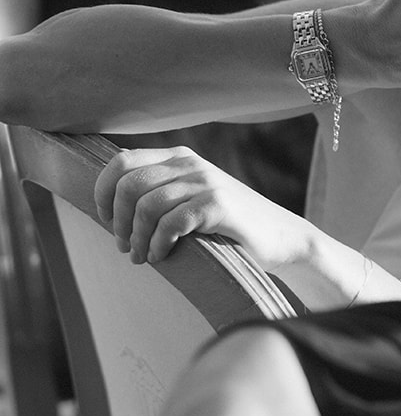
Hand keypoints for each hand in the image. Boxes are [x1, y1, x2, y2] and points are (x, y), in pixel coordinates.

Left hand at [95, 145, 311, 271]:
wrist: (281, 238)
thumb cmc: (230, 225)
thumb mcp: (192, 198)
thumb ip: (161, 191)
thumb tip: (112, 201)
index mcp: (179, 158)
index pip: (121, 161)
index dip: (103, 192)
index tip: (105, 220)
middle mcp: (190, 164)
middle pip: (128, 184)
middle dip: (117, 220)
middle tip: (123, 245)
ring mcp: (206, 182)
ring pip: (147, 205)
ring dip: (137, 237)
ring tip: (142, 257)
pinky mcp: (219, 205)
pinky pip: (172, 222)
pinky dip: (159, 243)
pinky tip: (162, 255)